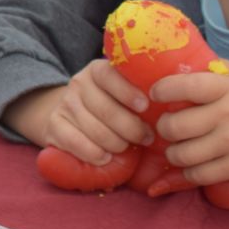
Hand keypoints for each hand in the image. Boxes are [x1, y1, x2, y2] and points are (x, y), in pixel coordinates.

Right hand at [2, 59, 151, 165]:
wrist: (71, 117)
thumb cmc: (112, 107)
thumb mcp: (123, 94)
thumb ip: (141, 94)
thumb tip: (174, 104)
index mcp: (98, 70)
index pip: (110, 75)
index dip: (128, 92)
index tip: (145, 106)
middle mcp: (78, 83)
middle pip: (105, 108)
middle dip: (130, 128)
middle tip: (145, 138)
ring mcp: (64, 104)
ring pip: (94, 128)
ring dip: (115, 144)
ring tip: (125, 149)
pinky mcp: (53, 125)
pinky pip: (75, 142)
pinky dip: (93, 153)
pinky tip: (104, 158)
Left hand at [151, 63, 228, 184]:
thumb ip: (219, 69)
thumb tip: (185, 62)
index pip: (183, 86)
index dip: (161, 90)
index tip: (156, 95)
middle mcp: (228, 115)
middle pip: (174, 126)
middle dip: (164, 129)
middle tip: (169, 128)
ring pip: (181, 154)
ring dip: (174, 154)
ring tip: (179, 149)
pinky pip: (198, 175)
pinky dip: (189, 173)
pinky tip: (193, 166)